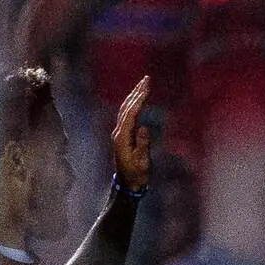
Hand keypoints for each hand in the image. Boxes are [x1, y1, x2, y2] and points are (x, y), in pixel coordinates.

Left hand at [111, 77, 152, 193]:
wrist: (127, 185)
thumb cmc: (136, 175)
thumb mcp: (142, 162)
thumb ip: (142, 144)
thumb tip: (144, 127)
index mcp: (122, 138)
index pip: (130, 114)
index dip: (138, 100)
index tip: (146, 88)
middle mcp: (118, 132)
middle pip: (126, 107)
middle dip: (136, 92)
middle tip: (146, 79)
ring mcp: (119, 133)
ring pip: (125, 110)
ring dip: (133, 96)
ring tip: (143, 85)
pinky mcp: (122, 135)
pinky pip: (127, 115)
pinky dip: (133, 104)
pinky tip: (138, 99)